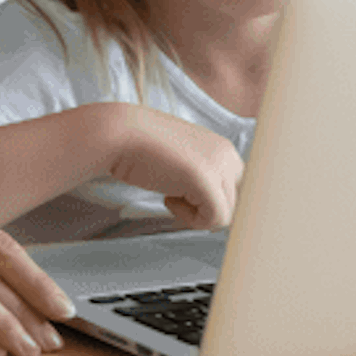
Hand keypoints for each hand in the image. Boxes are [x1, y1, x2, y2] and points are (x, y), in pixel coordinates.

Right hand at [103, 105, 242, 230]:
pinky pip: (214, 220)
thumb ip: (204, 174)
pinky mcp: (207, 182)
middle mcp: (228, 154)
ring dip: (195, 212)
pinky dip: (189, 218)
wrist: (120, 134)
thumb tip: (213, 205)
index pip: (235, 190)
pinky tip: (168, 197)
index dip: (210, 199)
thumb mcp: (183, 156)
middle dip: (204, 206)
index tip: (187, 196)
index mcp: (224, 147)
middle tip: (175, 192)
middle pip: (233, 203)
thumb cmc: (142, 147)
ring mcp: (219, 167)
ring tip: (170, 191)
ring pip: (225, 214)